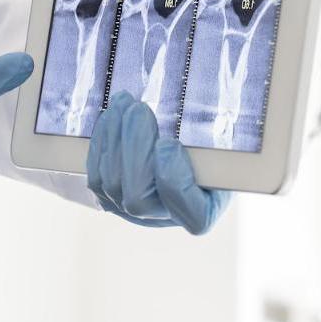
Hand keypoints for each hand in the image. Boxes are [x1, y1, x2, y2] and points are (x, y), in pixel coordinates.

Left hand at [85, 92, 230, 233]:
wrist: (185, 151)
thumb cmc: (210, 149)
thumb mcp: (224, 146)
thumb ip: (219, 146)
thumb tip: (224, 121)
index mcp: (204, 212)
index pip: (193, 216)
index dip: (174, 182)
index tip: (169, 144)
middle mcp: (166, 218)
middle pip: (138, 200)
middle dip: (134, 150)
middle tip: (138, 109)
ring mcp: (132, 212)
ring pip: (111, 185)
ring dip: (114, 138)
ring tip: (124, 103)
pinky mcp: (108, 197)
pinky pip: (96, 176)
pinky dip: (101, 143)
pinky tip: (111, 117)